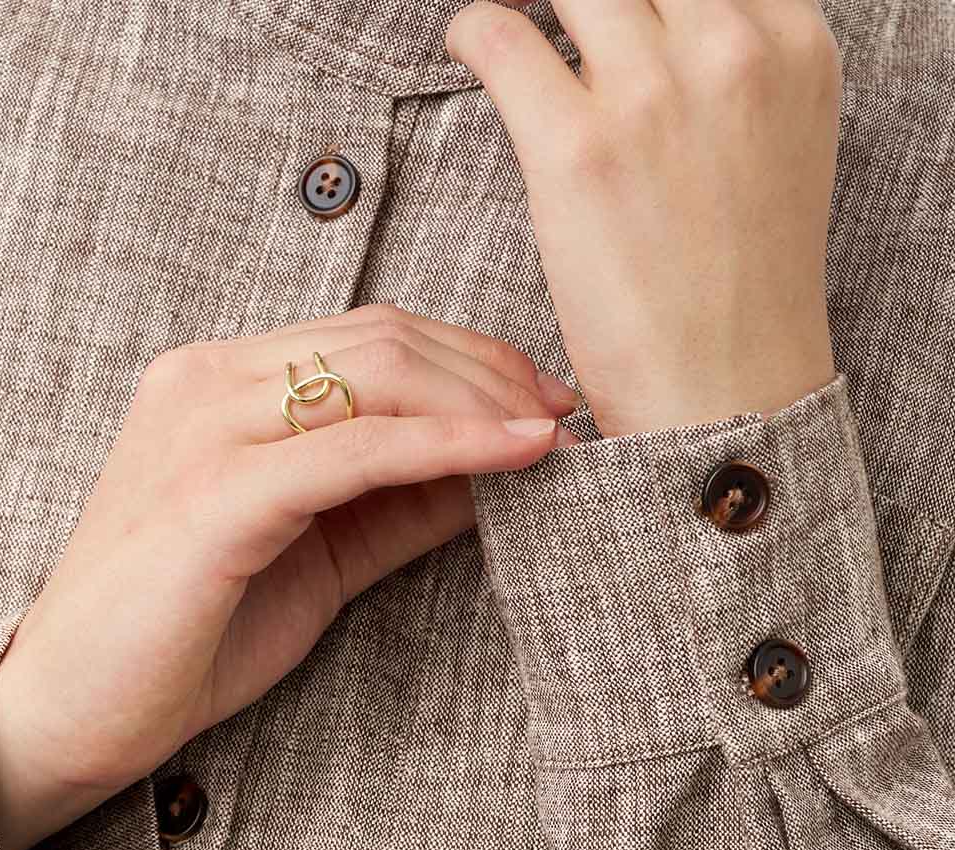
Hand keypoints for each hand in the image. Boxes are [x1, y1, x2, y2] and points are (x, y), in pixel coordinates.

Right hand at [0, 306, 573, 849]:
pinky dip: (450, 447)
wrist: (67, 716)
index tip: (543, 404)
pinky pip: (357, 450)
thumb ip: (391, 507)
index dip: (468, 360)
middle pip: (381, 339)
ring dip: (482, 401)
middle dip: (491, 371)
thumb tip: (496, 472)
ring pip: (375, 375)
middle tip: (569, 414)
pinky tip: (516, 461)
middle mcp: (203, 384)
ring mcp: (202, 430)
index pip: (363, 338)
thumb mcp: (311, 562)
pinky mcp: (214, 495)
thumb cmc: (177, 647)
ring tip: (554, 437)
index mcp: (213, 386)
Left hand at [445, 0, 842, 438]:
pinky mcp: (575, 146)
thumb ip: (740, 69)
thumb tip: (664, 28)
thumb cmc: (744, 292)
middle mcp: (729, 48)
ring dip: (537, 5)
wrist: (726, 397)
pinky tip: (471, 49)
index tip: (621, 13)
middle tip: (565, 24)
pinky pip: (498, 32)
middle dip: (594, 0)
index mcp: (790, 43)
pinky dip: (474, 30)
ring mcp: (651, 92)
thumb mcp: (782, 144)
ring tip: (515, 34)